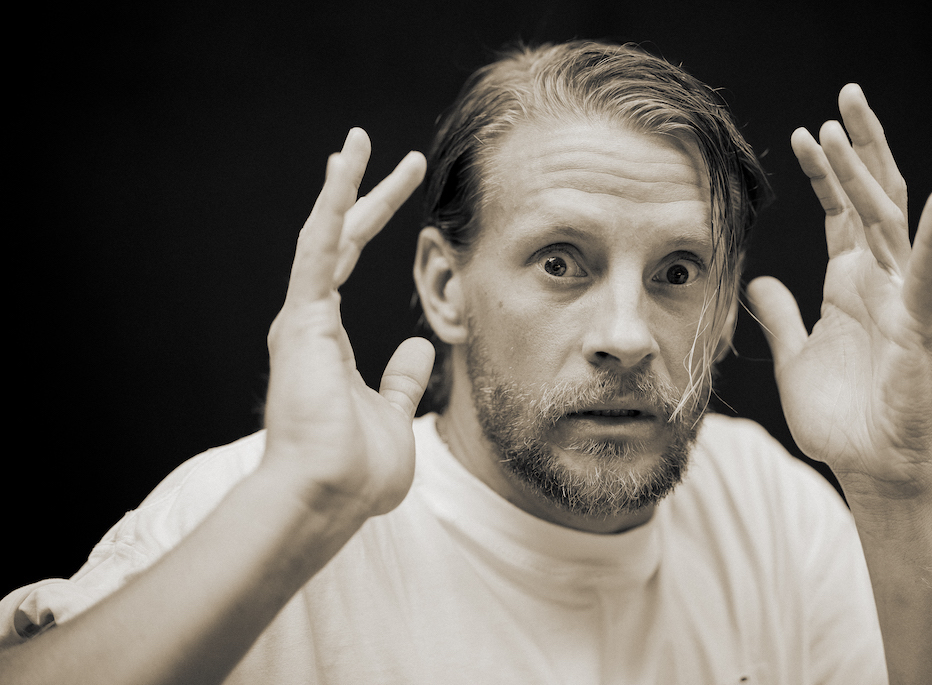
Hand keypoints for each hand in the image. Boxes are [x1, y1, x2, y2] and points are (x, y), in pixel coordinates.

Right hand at [261, 128, 433, 519]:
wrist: (325, 498)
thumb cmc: (355, 473)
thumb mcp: (391, 416)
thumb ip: (400, 379)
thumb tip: (416, 347)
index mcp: (327, 342)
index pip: (349, 265)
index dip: (373, 224)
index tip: (402, 193)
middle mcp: (310, 323)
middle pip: (341, 241)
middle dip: (371, 197)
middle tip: (399, 157)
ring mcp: (303, 319)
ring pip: (325, 234)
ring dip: (345, 186)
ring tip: (361, 141)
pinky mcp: (303, 318)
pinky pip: (319, 248)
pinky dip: (332, 205)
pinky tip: (345, 166)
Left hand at [747, 84, 931, 494]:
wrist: (870, 466)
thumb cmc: (840, 416)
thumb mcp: (794, 357)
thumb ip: (780, 316)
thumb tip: (760, 280)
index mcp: (849, 284)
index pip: (839, 213)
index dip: (825, 173)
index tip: (802, 135)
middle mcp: (878, 281)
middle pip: (871, 199)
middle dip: (857, 148)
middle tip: (844, 96)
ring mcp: (900, 298)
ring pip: (888, 220)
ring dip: (870, 172)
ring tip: (849, 125)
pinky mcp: (916, 325)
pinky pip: (927, 273)